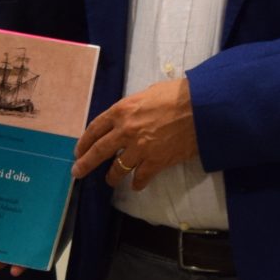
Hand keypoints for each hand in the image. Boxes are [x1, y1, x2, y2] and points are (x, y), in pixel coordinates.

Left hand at [73, 77, 198, 190]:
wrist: (202, 108)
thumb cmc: (178, 95)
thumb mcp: (148, 94)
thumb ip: (133, 108)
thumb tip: (128, 117)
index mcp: (122, 110)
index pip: (95, 128)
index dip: (84, 141)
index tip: (79, 150)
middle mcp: (126, 130)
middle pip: (99, 151)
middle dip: (85, 164)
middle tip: (77, 172)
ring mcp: (140, 148)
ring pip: (118, 168)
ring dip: (112, 176)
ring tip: (109, 180)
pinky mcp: (156, 161)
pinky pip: (141, 177)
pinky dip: (137, 183)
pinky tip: (136, 185)